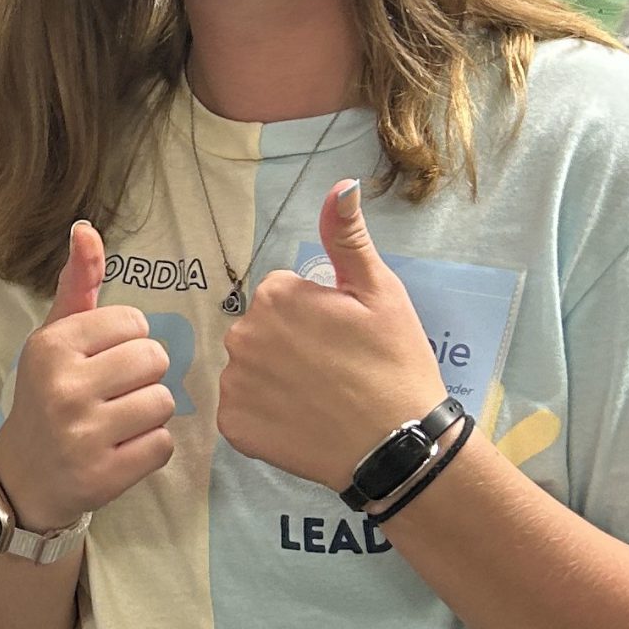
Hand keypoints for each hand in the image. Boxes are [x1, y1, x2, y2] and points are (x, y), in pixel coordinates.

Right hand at [0, 221, 174, 530]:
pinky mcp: (104, 475)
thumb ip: (76, 284)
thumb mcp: (54, 338)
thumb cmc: (47, 397)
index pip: (134, 322)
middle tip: (113, 394)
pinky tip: (120, 449)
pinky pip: (163, 445)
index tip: (100, 362)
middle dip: (143, 376)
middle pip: (154, 359)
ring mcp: (83, 434)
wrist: (23, 478)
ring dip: (148, 413)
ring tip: (117, 422)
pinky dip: (150, 448)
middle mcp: (64, 387)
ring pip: (164, 402)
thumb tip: (86, 228)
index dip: (127, 341)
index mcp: (52, 346)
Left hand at [218, 178, 445, 491]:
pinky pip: (242, 411)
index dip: (315, 316)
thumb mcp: (380, 291)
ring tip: (318, 398)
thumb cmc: (394, 362)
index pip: (282, 296)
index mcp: (275, 296)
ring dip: (275, 380)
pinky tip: (300, 421)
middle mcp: (242, 335)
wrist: (396, 443)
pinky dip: (265, 417)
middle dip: (290, 345)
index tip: (342, 338)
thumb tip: (339, 185)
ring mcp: (234, 384)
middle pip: (261, 332)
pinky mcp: (232, 427)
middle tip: (333, 370)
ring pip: (250, 370)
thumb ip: (347, 238)